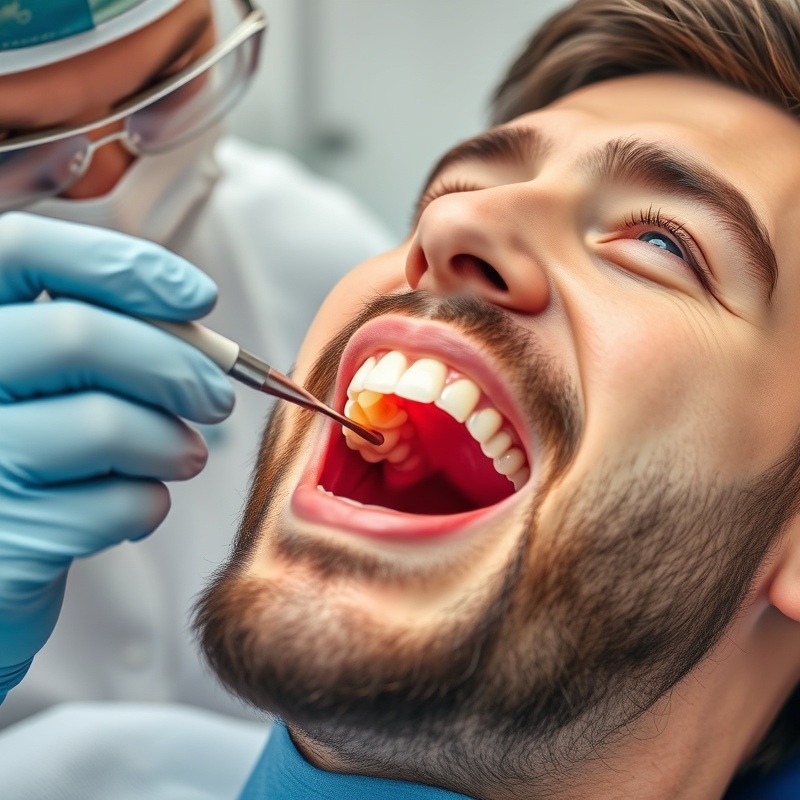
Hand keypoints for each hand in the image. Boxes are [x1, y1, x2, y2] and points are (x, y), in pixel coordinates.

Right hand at [0, 213, 234, 702]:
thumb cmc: (37, 460)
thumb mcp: (50, 383)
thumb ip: (100, 332)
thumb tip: (193, 303)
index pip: (24, 250)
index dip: (124, 265)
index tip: (200, 296)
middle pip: (76, 337)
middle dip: (177, 366)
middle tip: (218, 396)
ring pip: (103, 424)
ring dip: (173, 443)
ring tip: (182, 456)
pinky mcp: (5, 541)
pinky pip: (114, 505)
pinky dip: (149, 504)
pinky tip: (133, 509)